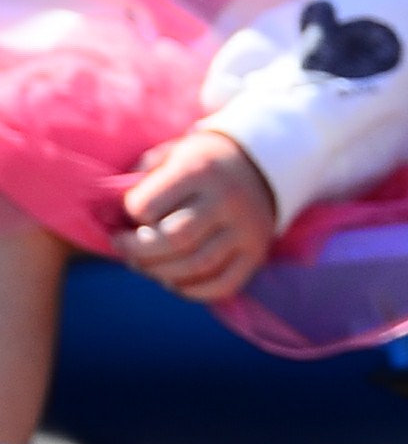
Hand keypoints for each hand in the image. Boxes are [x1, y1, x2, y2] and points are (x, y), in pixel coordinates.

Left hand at [112, 129, 277, 301]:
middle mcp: (227, 200)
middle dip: (139, 251)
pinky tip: (173, 281)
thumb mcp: (171, 153)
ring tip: (144, 266)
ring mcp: (246, 230)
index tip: (127, 216)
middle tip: (124, 249)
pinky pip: (222, 285)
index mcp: (200, 170)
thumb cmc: (201, 162)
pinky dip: (192, 290)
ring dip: (160, 273)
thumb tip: (110, 212)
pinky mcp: (256, 254)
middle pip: (174, 241)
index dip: (130, 216)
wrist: (261, 167)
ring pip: (196, 266)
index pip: (149, 206)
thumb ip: (141, 177)